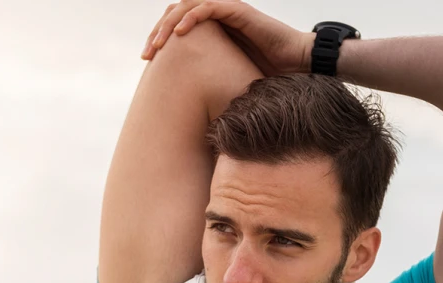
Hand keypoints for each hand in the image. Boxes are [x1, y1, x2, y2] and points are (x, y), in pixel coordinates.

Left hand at [142, 1, 311, 77]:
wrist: (296, 67)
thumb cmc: (266, 79)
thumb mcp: (226, 82)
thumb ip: (207, 84)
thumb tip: (184, 113)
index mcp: (212, 32)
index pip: (177, 26)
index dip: (159, 40)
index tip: (147, 61)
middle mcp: (217, 18)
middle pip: (176, 13)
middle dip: (157, 32)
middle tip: (146, 54)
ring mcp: (228, 12)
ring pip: (188, 6)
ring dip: (168, 24)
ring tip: (156, 44)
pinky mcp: (239, 11)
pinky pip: (209, 6)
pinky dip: (192, 17)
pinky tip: (179, 34)